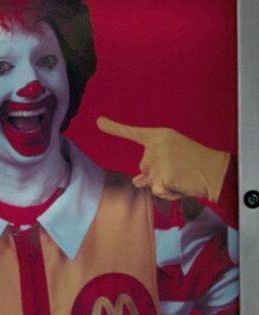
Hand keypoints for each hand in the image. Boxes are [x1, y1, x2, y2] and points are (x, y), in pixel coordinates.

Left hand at [97, 117, 230, 201]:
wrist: (216, 171)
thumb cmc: (195, 164)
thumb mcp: (172, 159)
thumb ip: (152, 167)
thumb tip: (136, 181)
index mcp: (159, 136)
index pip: (133, 132)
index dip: (115, 128)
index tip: (98, 121)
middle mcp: (155, 146)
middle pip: (143, 168)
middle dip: (158, 174)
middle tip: (180, 170)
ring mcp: (157, 161)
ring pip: (149, 182)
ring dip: (164, 185)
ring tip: (181, 177)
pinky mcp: (160, 177)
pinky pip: (156, 191)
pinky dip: (168, 193)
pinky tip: (180, 185)